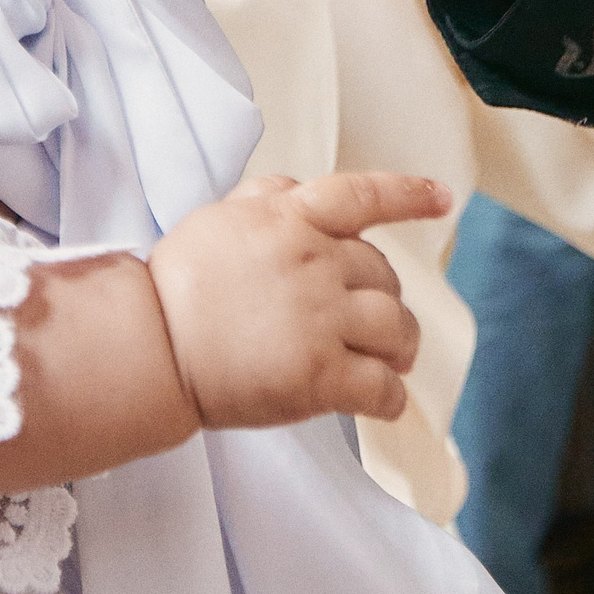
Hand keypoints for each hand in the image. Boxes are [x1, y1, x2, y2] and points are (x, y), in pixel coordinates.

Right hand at [148, 171, 449, 427]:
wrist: (151, 346)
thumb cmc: (175, 286)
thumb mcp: (219, 219)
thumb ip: (265, 200)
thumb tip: (296, 190)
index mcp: (291, 220)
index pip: (364, 196)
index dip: (410, 196)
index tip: (442, 199)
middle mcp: (316, 263)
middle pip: (385, 275)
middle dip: (385, 299)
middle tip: (376, 324)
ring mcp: (322, 320)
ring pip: (397, 329)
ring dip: (400, 348)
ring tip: (390, 361)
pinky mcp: (320, 376)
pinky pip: (382, 388)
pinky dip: (391, 398)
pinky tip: (382, 402)